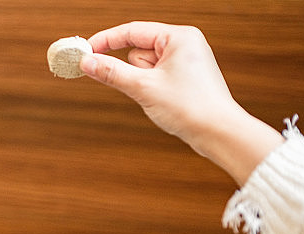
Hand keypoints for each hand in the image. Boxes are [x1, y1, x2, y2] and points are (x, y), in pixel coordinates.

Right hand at [81, 22, 282, 184]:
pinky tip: (165, 102)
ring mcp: (185, 62)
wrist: (219, 133)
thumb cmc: (191, 107)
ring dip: (143, 84)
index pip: (133, 31)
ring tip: (160, 98)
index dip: (106, 40)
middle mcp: (184, 44)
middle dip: (133, 72)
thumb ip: (112, 73)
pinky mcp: (184, 79)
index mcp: (179, 36)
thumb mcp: (143, 88)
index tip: (85, 51)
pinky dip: (152, 90)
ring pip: (145, 68)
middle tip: (139, 88)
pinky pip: (155, 78)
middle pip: (138, 51)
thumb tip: (87, 62)